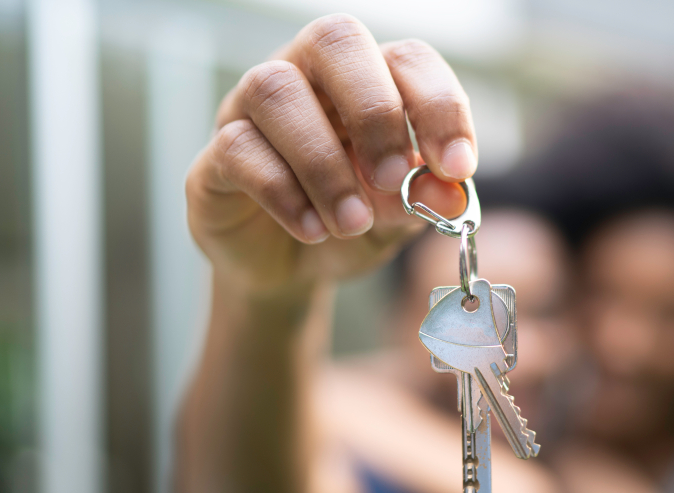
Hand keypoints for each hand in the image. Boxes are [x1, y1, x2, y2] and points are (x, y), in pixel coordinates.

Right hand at [186, 14, 474, 300]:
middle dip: (374, 112)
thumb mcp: (400, 219)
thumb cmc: (350, 224)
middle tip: (393, 178)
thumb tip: (451, 192)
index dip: (439, 106)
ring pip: (276, 91)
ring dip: (324, 163)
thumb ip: (425, 200)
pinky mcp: (216, 155)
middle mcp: (308, 76)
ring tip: (352, 222)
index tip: (456, 167)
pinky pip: (239, 148)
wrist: (290, 270)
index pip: (407, 58)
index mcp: (368, 79)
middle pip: (335, 40)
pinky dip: (284, 193)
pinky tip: (313, 230)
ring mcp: (253, 109)